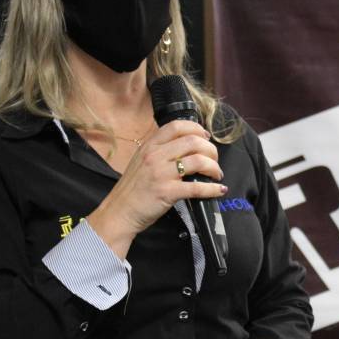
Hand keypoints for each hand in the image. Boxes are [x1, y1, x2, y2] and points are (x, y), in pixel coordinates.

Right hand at [87, 120, 225, 257]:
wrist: (119, 212)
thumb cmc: (132, 189)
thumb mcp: (141, 161)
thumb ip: (159, 151)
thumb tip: (186, 145)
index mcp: (149, 146)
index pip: (176, 126)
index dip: (196, 129)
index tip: (206, 137)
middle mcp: (155, 156)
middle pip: (193, 142)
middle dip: (211, 150)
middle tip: (214, 160)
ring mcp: (161, 174)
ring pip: (198, 161)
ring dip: (214, 167)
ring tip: (216, 174)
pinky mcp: (167, 192)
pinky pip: (197, 187)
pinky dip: (213, 188)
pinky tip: (220, 189)